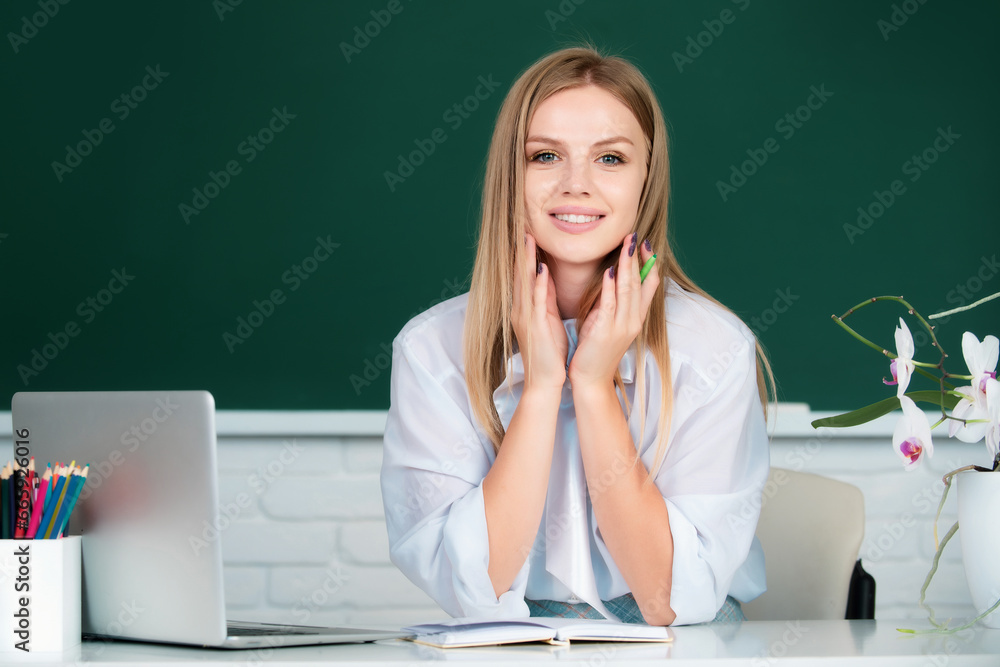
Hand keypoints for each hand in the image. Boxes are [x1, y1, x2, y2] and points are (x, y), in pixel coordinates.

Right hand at [511, 234, 568, 390]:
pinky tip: (541, 269)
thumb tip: (548, 276)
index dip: (525, 254)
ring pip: (525, 283)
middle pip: (520, 274)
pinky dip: (539, 284)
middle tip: (524, 227)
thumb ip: (546, 298)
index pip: (525, 275)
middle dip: (522, 250)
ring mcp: (526, 317)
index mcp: (526, 308)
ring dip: (527, 260)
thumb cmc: (549, 352)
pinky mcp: (535, 327)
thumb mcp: (548, 319)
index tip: (528, 232)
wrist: (544, 380)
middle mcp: (521, 309)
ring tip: (529, 239)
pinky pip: (536, 301)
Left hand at [568, 233, 659, 389]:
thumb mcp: (606, 322)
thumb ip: (610, 302)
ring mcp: (622, 326)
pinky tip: (610, 271)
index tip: (645, 244)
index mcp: (635, 318)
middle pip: (641, 283)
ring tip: (627, 245)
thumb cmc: (595, 350)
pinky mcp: (606, 332)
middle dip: (639, 258)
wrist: (591, 380)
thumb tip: (610, 278)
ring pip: (628, 290)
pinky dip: (611, 287)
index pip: (649, 285)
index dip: (649, 263)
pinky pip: (610, 305)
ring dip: (628, 266)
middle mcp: (633, 320)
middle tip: (635, 236)